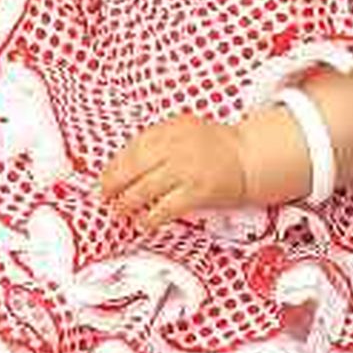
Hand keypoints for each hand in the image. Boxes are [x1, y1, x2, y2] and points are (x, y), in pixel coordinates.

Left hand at [98, 111, 247, 231]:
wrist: (249, 157)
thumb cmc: (216, 146)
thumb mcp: (184, 130)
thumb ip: (158, 142)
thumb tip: (124, 163)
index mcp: (169, 129)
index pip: (132, 148)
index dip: (113, 166)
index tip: (104, 178)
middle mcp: (175, 146)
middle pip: (133, 168)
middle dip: (113, 185)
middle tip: (105, 196)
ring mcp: (186, 169)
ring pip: (145, 189)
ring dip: (127, 203)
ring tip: (120, 211)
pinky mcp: (198, 191)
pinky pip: (166, 208)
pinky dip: (151, 218)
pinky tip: (144, 223)